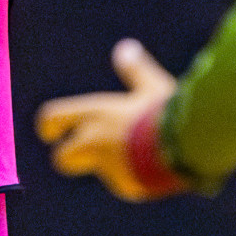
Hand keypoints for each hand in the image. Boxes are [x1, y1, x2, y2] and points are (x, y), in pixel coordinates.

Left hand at [34, 38, 184, 200]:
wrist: (188, 149)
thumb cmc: (168, 112)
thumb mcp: (153, 87)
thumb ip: (136, 71)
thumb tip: (126, 48)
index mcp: (95, 113)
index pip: (53, 118)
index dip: (48, 125)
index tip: (48, 133)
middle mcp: (94, 142)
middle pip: (62, 158)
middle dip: (71, 156)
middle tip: (83, 152)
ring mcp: (108, 167)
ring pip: (99, 170)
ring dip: (111, 165)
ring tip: (140, 153)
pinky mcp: (126, 187)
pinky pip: (125, 183)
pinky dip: (135, 178)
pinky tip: (156, 167)